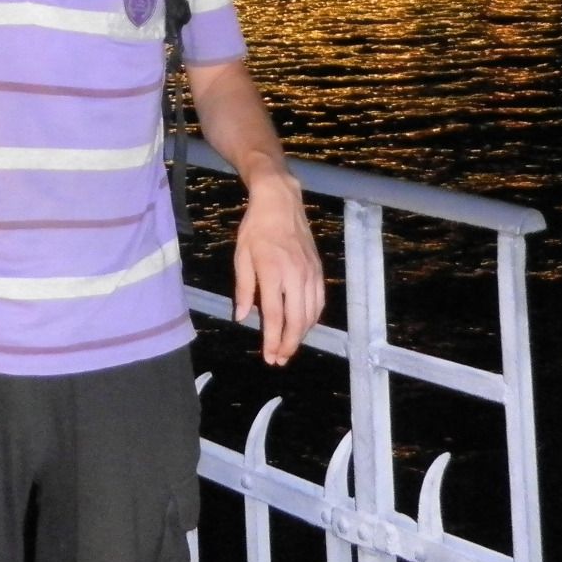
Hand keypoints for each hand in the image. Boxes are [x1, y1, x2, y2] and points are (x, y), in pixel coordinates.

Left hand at [233, 170, 324, 364]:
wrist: (281, 202)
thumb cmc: (256, 228)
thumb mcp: (241, 255)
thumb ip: (244, 288)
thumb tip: (242, 317)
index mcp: (273, 272)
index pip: (275, 315)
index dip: (272, 340)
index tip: (269, 357)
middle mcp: (295, 275)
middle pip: (296, 320)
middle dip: (288, 344)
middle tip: (279, 359)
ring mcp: (310, 273)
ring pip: (311, 314)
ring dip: (301, 335)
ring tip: (289, 347)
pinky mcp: (318, 270)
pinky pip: (319, 301)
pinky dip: (312, 318)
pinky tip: (303, 325)